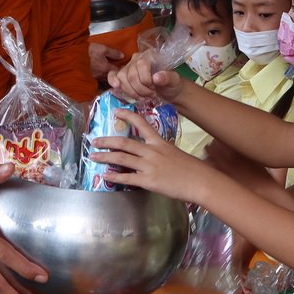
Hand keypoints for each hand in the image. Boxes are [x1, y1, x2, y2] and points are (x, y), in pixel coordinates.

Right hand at [88, 43, 125, 80]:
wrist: (73, 54)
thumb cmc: (87, 51)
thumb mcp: (102, 48)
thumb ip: (113, 53)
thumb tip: (122, 56)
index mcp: (106, 68)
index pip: (118, 72)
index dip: (122, 69)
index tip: (124, 66)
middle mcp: (101, 75)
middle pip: (111, 77)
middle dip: (115, 74)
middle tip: (117, 70)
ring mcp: (94, 78)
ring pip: (104, 80)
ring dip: (107, 76)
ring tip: (107, 71)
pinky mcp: (88, 78)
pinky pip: (97, 80)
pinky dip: (100, 78)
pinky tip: (99, 73)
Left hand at [93, 109, 210, 201]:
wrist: (200, 181)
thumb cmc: (192, 168)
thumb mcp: (175, 153)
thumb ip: (161, 152)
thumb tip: (151, 154)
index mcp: (159, 142)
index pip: (141, 124)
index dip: (127, 116)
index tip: (116, 112)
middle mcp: (152, 151)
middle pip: (124, 142)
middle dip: (107, 141)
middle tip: (94, 140)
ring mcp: (149, 166)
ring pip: (121, 158)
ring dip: (105, 156)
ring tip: (93, 156)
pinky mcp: (148, 181)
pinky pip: (127, 178)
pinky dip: (114, 176)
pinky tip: (105, 175)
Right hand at [108, 53, 183, 104]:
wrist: (168, 91)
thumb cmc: (172, 84)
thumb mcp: (174, 81)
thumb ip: (167, 78)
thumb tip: (156, 77)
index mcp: (150, 55)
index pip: (141, 64)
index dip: (145, 79)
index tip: (154, 88)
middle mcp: (137, 58)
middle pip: (131, 73)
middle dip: (140, 89)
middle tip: (150, 95)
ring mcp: (129, 66)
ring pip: (122, 77)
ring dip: (132, 91)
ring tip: (143, 96)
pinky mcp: (123, 76)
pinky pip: (113, 75)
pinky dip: (113, 81)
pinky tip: (116, 86)